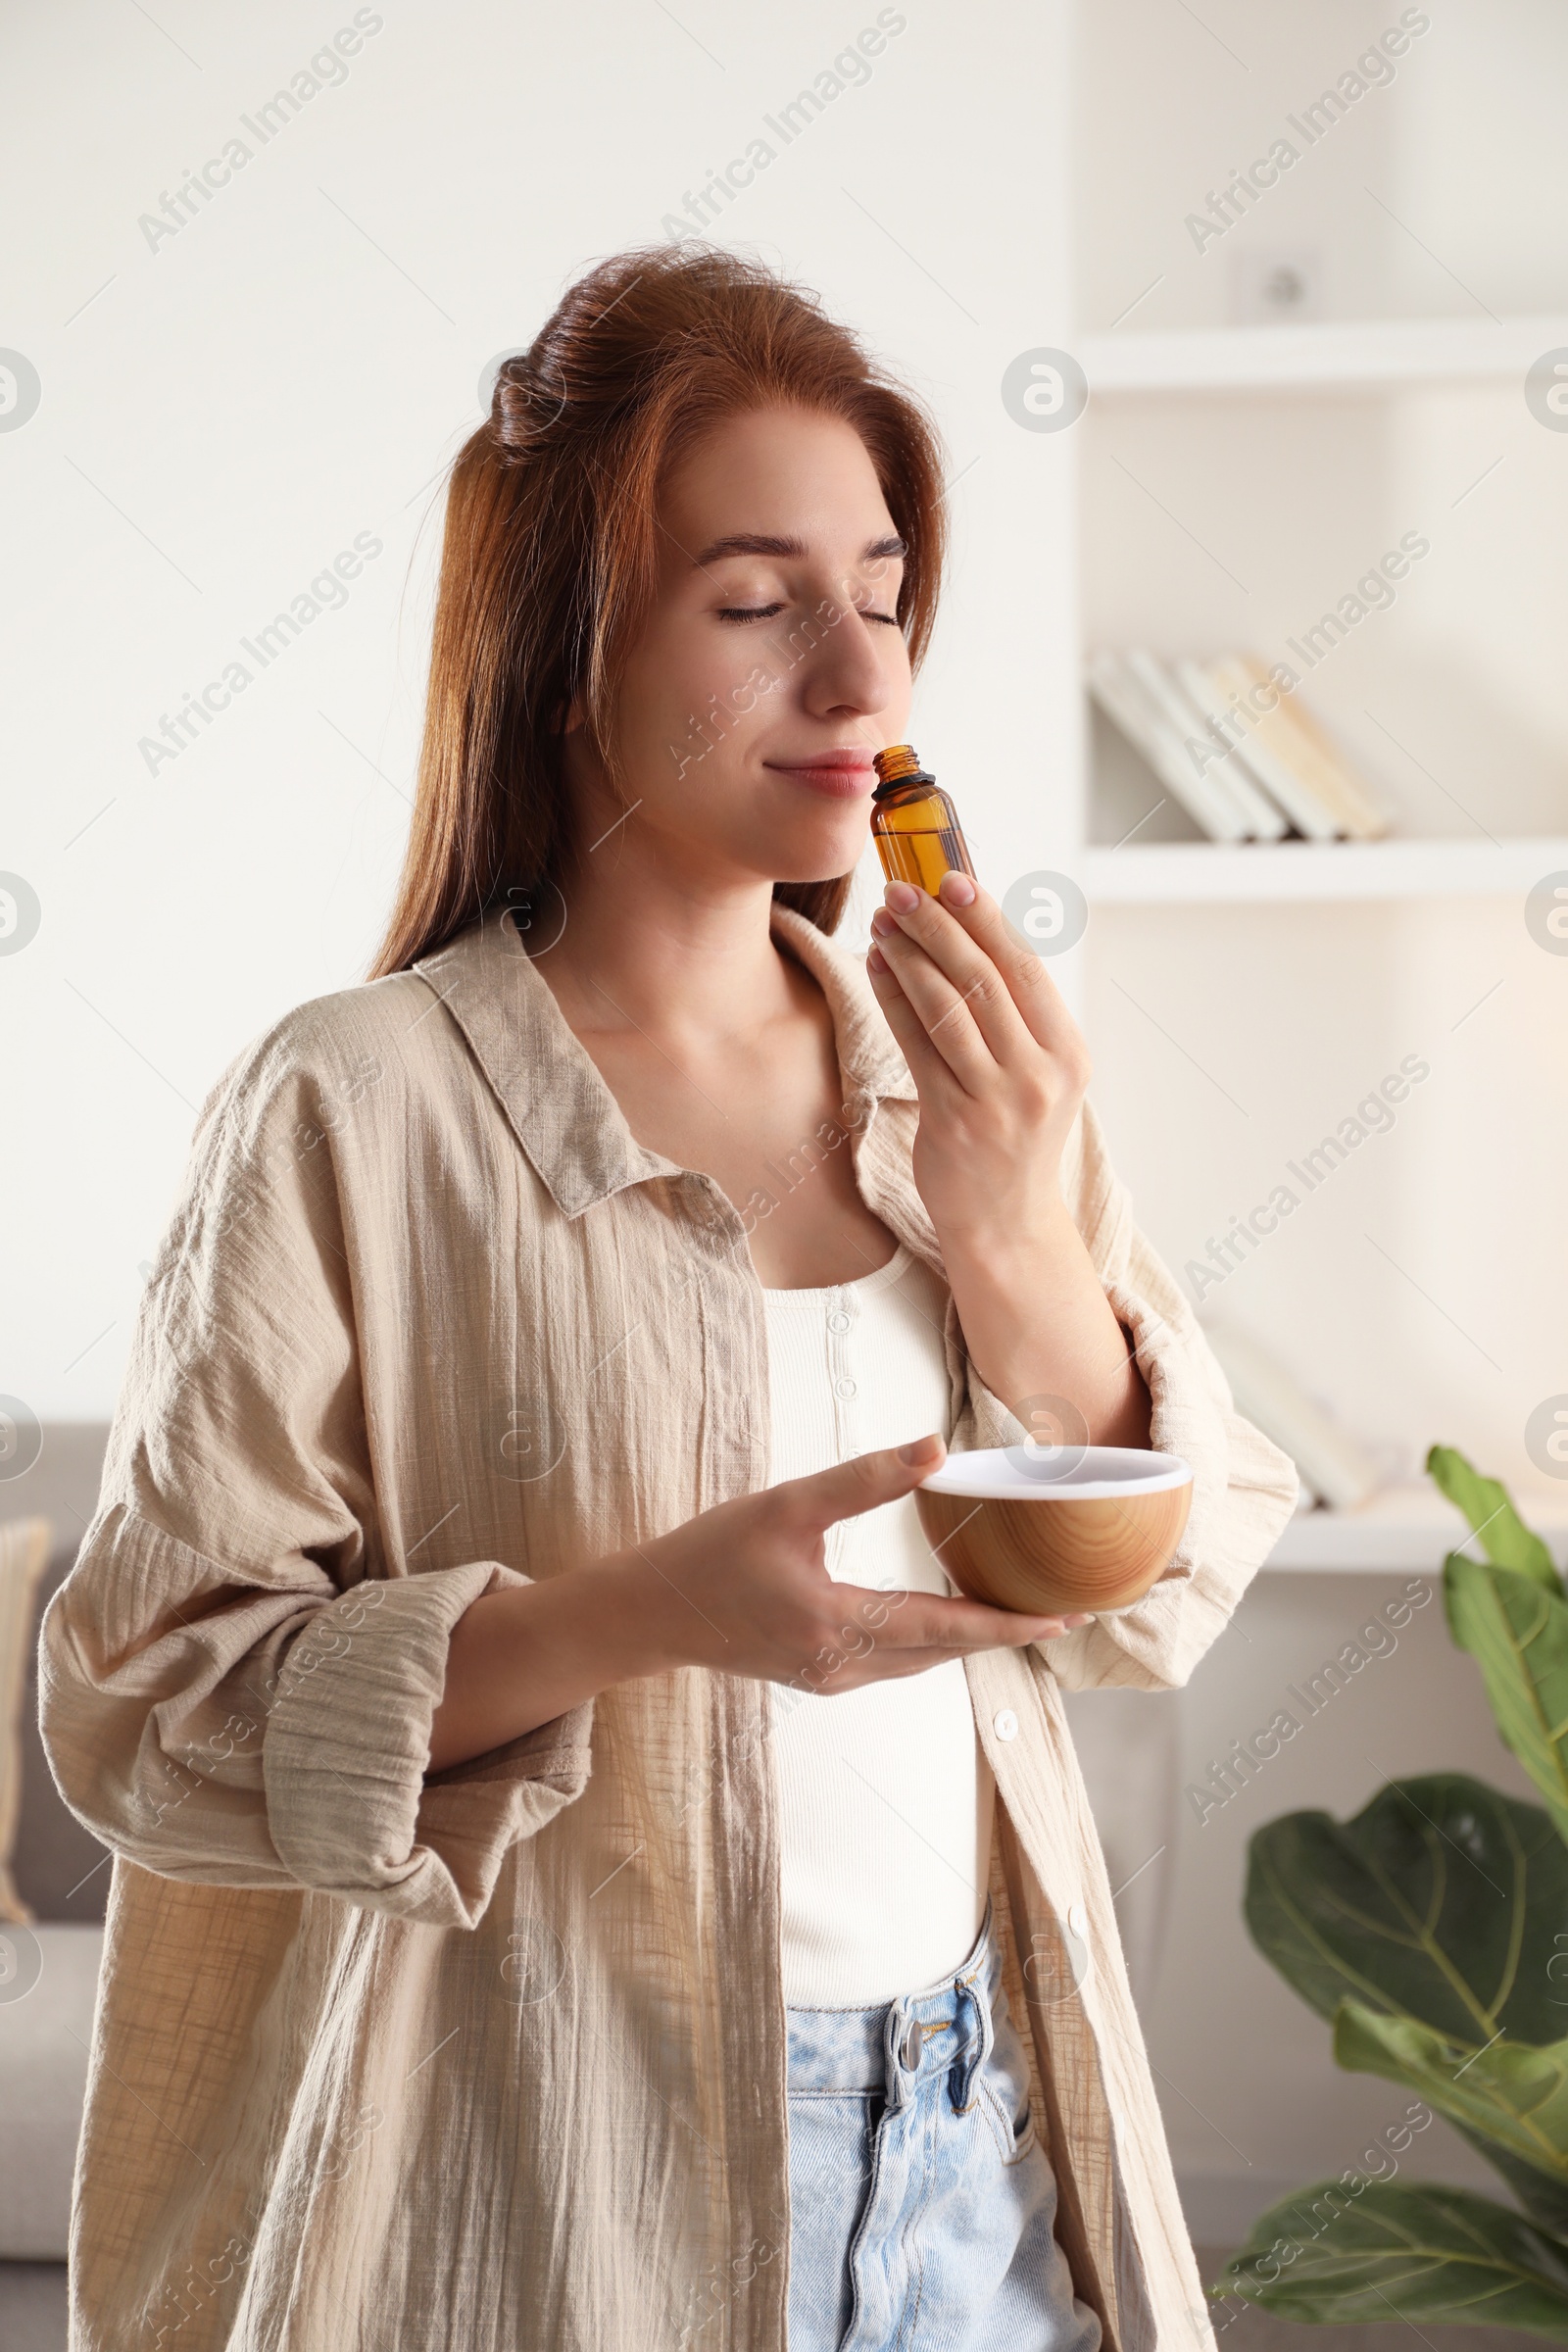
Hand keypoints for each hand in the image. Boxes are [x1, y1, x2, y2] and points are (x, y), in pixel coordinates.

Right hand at [618, 1431, 1090, 1690]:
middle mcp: (841, 1665)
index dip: (1008, 1624)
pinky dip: (929, 1643)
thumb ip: (864, 1479)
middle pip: (942, 1652)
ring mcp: (829, 1678)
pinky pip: (893, 1664)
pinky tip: (943, 1620)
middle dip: (1002, 1634)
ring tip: (1014, 1614)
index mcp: (837, 1625)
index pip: (944, 1628)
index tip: (1062, 1618)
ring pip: (919, 1663)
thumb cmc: (711, 1553)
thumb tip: (935, 1450)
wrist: (651, 1611)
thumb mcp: (788, 1504)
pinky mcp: (817, 1677)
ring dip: (967, 1640)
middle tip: (1060, 1613)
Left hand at [865, 872, 1090, 1255]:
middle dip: (939, 926)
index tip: (952, 878)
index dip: (987, 918)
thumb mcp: (1037, 1075)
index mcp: (1069, 1053)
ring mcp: (998, 1100)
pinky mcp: (954, 1120)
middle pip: (984, 979)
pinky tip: (876, 967)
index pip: (1026, 968)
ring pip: (948, 1007)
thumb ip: (1016, 1016)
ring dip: (910, 955)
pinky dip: (894, 998)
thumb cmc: (1014, 1137)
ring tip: (883, 921)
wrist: (1005, 1223)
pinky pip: (917, 1044)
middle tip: (902, 889)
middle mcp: (1041, 1074)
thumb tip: (971, 932)